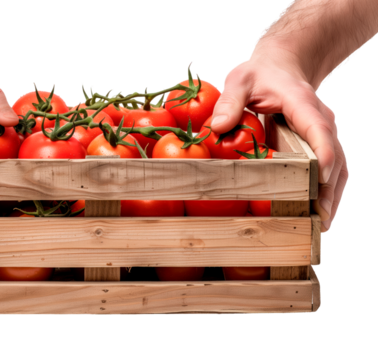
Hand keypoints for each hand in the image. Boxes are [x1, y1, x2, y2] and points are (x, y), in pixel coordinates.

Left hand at [210, 46, 347, 232]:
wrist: (283, 66)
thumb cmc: (260, 74)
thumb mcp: (239, 80)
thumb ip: (230, 101)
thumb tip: (218, 127)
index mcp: (303, 104)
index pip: (319, 129)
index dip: (324, 153)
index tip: (321, 177)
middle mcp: (321, 120)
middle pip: (336, 155)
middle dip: (330, 187)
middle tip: (321, 219)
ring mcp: (324, 133)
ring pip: (339, 166)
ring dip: (333, 195)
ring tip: (322, 225)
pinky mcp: (321, 144)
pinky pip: (332, 169)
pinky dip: (328, 191)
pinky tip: (319, 213)